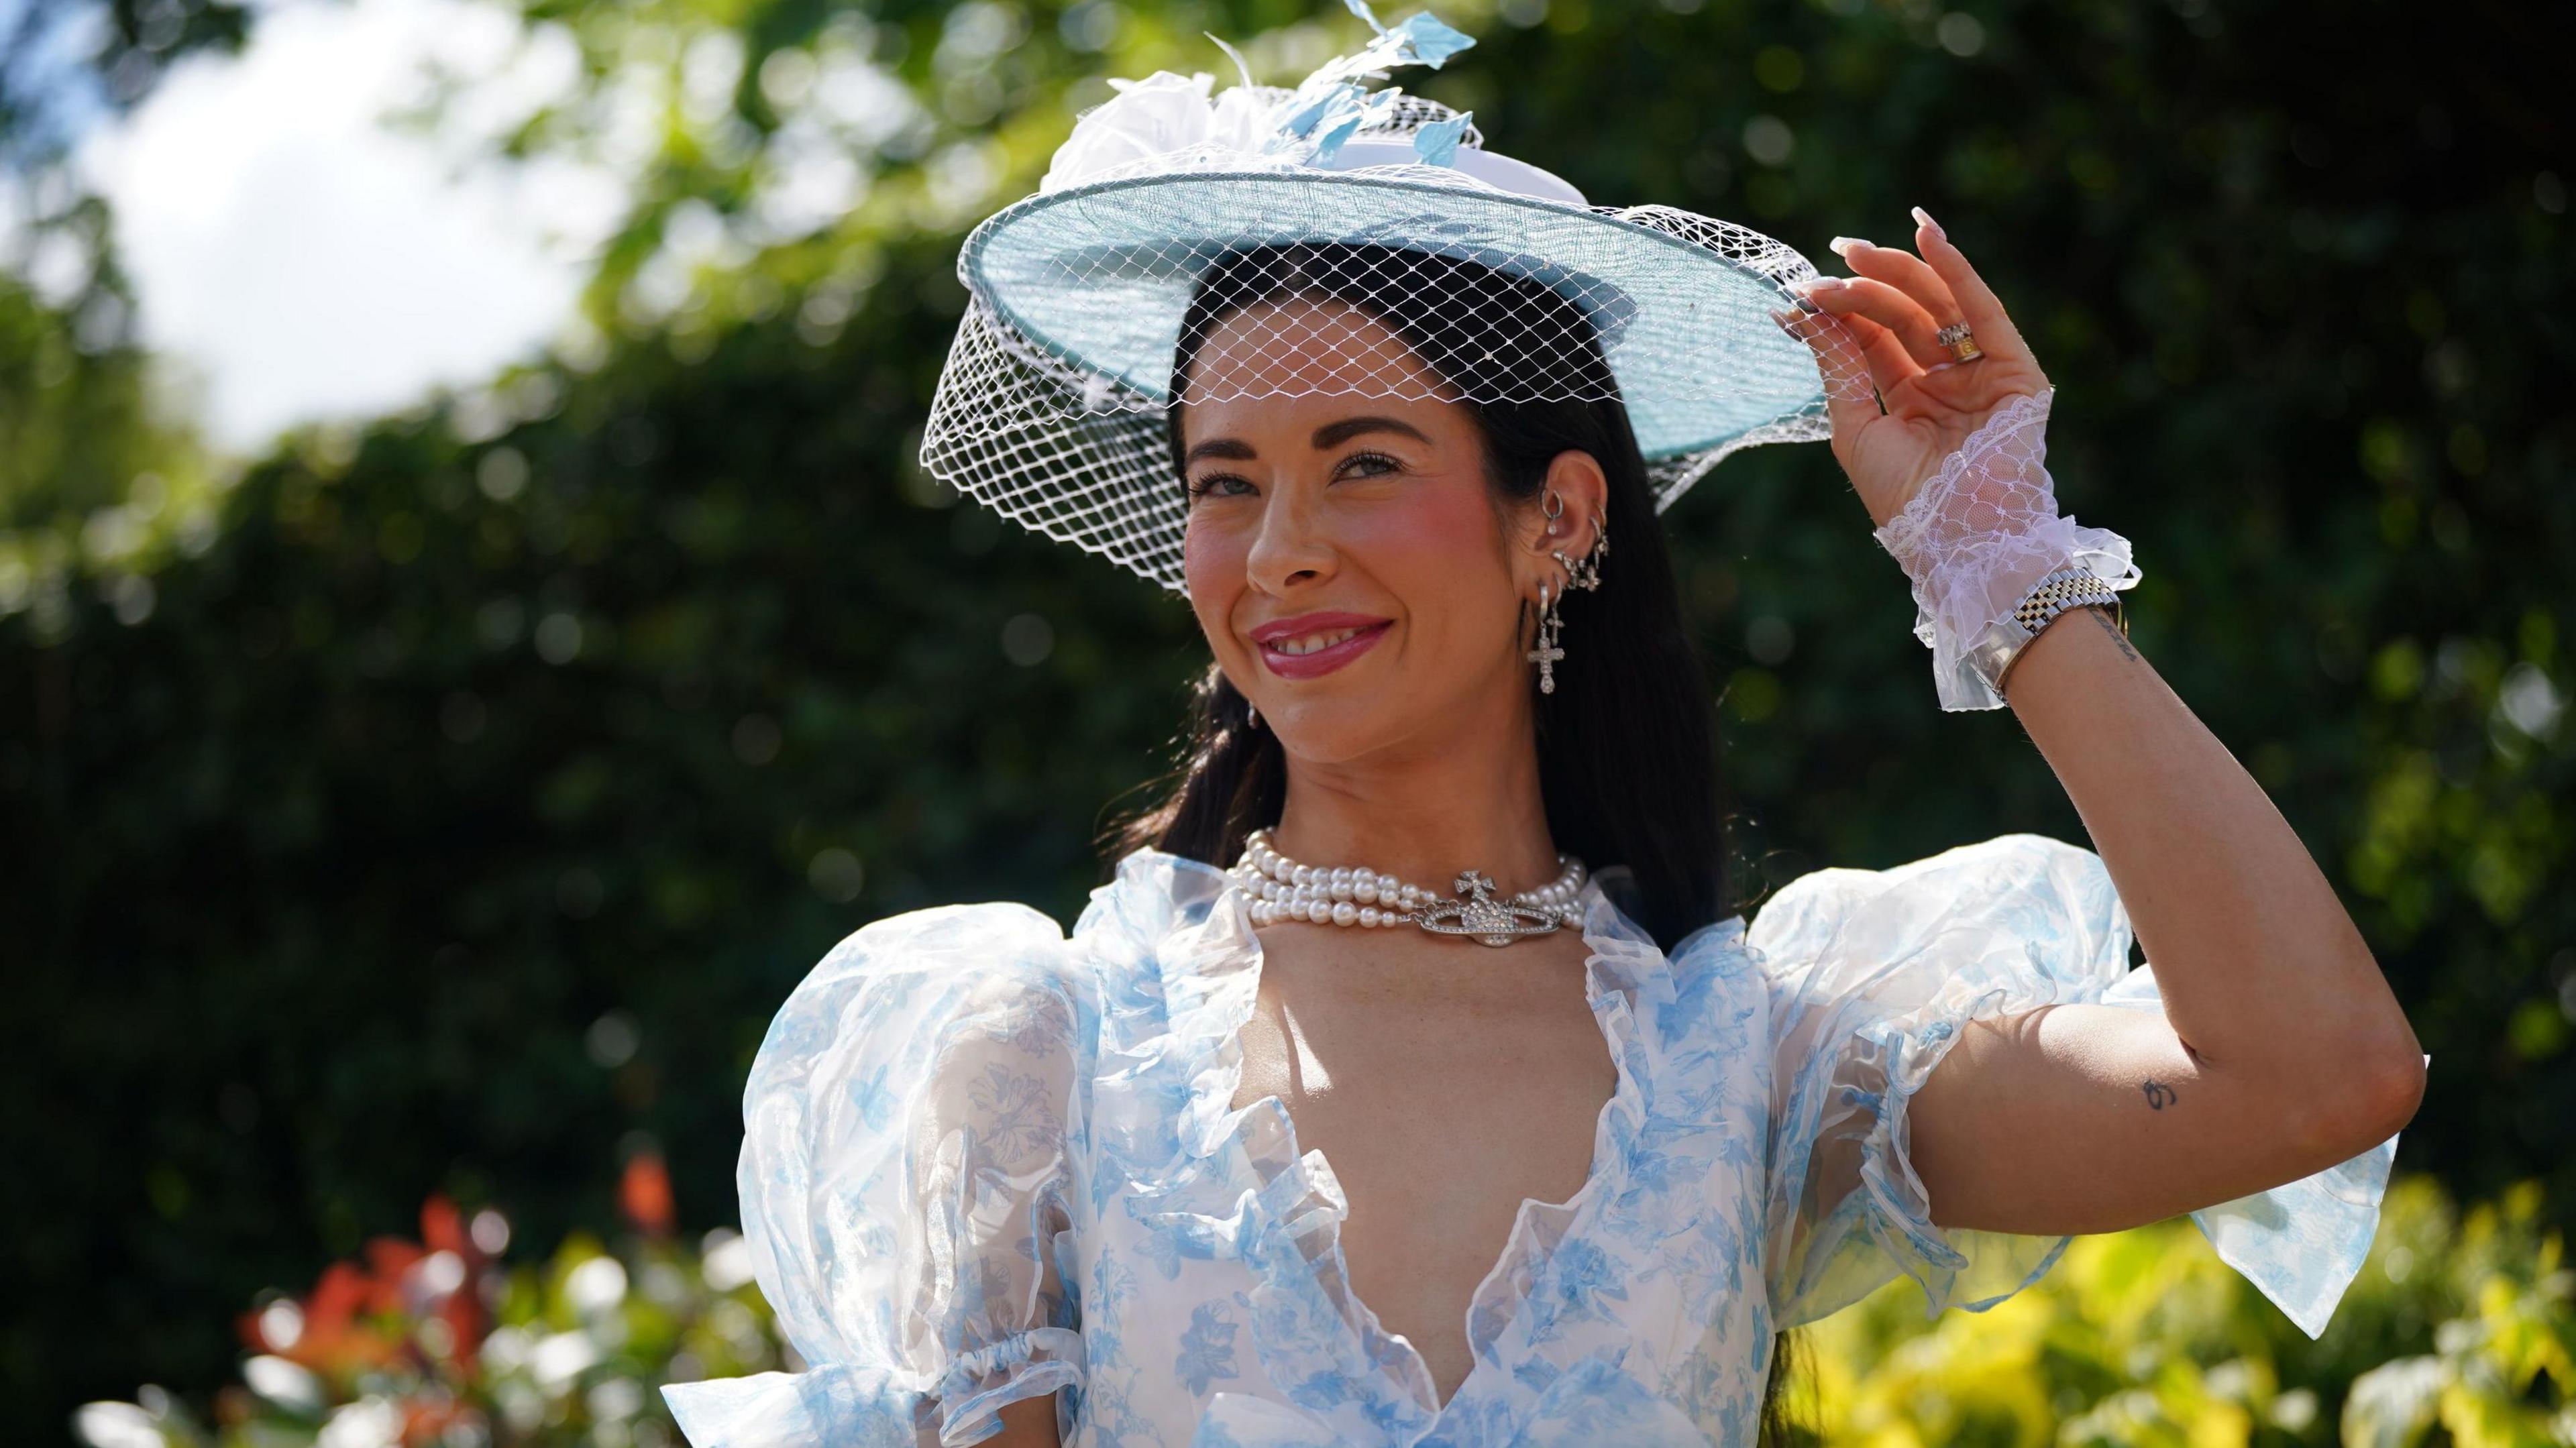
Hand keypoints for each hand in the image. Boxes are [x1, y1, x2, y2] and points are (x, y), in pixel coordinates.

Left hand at [1772, 206, 2052, 530]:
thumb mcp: (1854, 425)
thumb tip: (1797, 312)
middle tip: (1831, 258)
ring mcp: (1984, 372)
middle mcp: (1949, 380)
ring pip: (1938, 306)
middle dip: (1867, 283)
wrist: (1955, 537)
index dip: (1843, 310)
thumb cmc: (1903, 497)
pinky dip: (1957, 272)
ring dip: (1900, 271)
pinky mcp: (2016, 369)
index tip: (1803, 290)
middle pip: (1905, 314)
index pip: (1876, 338)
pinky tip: (1928, 237)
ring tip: (1857, 250)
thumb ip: (1837, 365)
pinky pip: (1984, 311)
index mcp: (1913, 398)